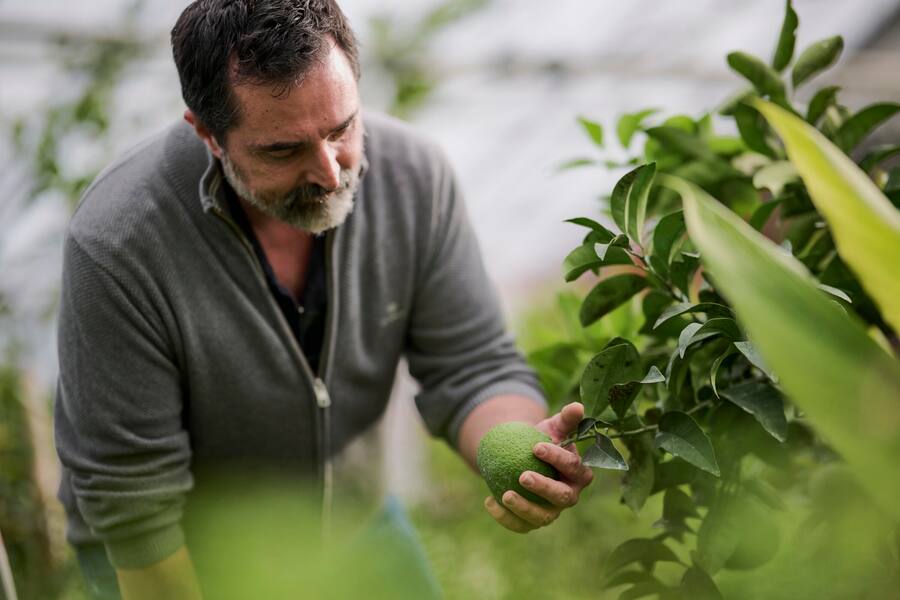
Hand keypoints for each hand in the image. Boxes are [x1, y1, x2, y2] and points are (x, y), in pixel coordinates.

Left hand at [483, 402, 593, 532]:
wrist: (524, 458)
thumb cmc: (543, 440)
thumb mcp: (554, 426)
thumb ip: (566, 418)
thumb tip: (578, 406)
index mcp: (579, 474)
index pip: (573, 467)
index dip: (557, 458)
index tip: (535, 447)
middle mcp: (569, 496)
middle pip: (563, 497)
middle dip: (544, 488)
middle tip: (523, 476)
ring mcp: (552, 511)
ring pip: (543, 517)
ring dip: (524, 509)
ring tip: (505, 495)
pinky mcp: (532, 521)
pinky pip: (520, 525)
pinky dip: (505, 518)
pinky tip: (489, 501)